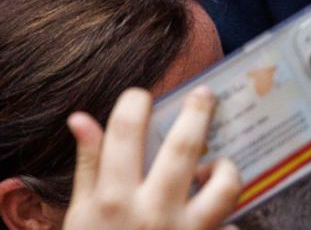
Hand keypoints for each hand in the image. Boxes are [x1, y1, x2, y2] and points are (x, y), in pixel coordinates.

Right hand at [64, 87, 240, 229]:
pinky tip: (216, 208)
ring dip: (226, 167)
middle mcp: (151, 210)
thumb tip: (80, 119)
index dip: (135, 103)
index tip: (140, 95)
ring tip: (219, 162)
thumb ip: (87, 165)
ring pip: (222, 186)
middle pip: (182, 148)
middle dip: (197, 114)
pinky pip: (231, 226)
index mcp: (112, 196)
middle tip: (205, 95)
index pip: (125, 132)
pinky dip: (228, 214)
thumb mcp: (79, 213)